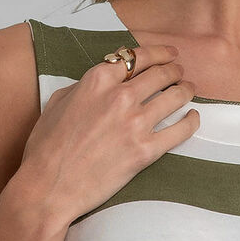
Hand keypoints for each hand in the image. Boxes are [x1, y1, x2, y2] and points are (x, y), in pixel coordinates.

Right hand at [19, 43, 198, 221]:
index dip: (158, 53)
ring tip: (189, 90)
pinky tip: (193, 117)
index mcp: (97, 81)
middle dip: (174, 70)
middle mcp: (119, 97)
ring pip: (175, 97)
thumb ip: (83, 86)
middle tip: (179, 72)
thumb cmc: (46, 148)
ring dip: (186, 90)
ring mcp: (135, 124)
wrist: (48, 187)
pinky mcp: (145, 151)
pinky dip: (191, 121)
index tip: (168, 54)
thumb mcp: (58, 103)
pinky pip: (180, 130)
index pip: (137, 56)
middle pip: (160, 74)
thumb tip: (103, 81)